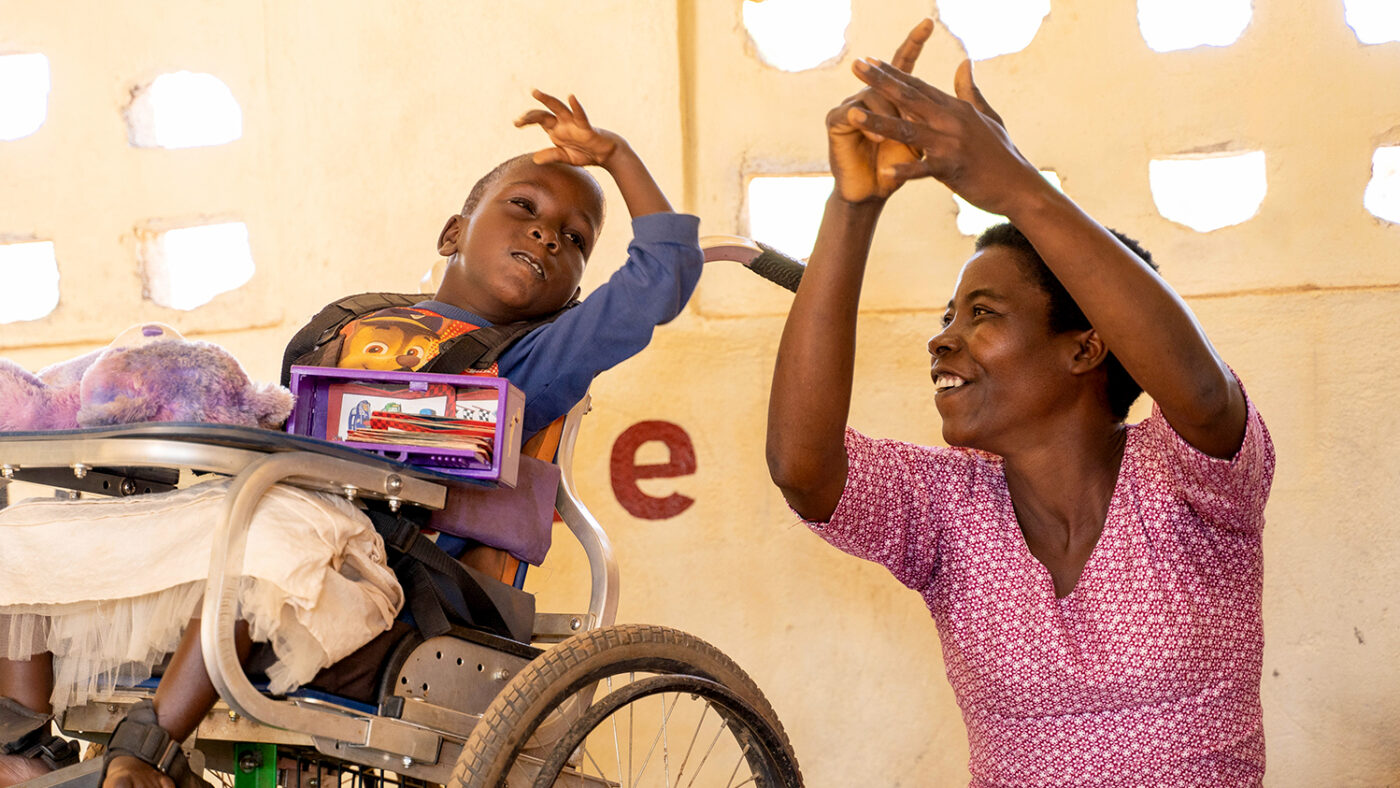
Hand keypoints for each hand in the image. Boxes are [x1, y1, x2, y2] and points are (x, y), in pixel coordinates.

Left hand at [515, 90, 620, 167]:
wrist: (605, 155)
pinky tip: (571, 97)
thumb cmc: (586, 153)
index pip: (539, 120)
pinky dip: (576, 107)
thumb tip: (535, 159)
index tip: (515, 123)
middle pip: (544, 115)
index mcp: (556, 130)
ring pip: (558, 109)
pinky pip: (580, 115)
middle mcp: (563, 123)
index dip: (527, 120)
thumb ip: (552, 155)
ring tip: (535, 93)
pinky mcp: (586, 127)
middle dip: (531, 115)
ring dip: (547, 100)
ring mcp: (574, 123)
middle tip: (519, 119)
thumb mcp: (566, 157)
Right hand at [827, 18, 932, 202]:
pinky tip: (878, 139)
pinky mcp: (837, 127)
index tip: (928, 24)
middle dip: (895, 57)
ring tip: (893, 132)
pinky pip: (847, 116)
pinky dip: (865, 125)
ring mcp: (852, 110)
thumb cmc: (899, 165)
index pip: (904, 67)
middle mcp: (870, 99)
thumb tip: (965, 65)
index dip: (914, 45)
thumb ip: (944, 104)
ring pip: (869, 96)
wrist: (872, 192)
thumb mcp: (927, 136)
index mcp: (893, 100)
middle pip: (883, 74)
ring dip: (885, 114)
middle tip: (901, 43)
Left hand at [847, 57, 1049, 216]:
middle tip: (856, 66)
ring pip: (909, 130)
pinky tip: (886, 170)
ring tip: (854, 114)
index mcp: (955, 108)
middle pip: (909, 97)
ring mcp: (951, 144)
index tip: (870, 60)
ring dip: (880, 122)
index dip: (893, 73)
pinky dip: (907, 170)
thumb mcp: (987, 117)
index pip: (918, 86)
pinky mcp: (953, 168)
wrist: (1019, 185)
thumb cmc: (1001, 152)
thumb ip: (970, 91)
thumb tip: (965, 62)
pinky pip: (925, 169)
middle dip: (880, 81)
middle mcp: (951, 120)